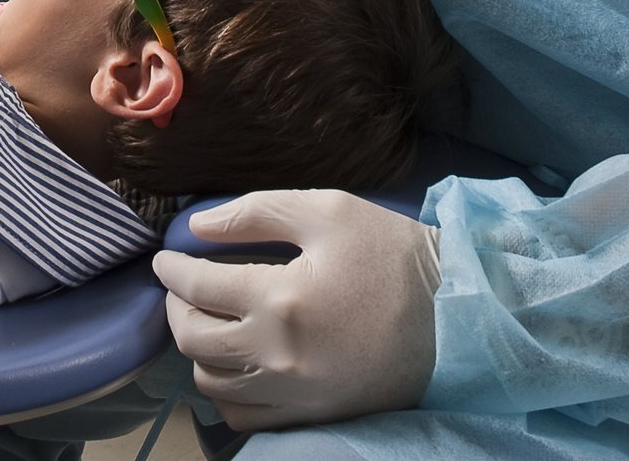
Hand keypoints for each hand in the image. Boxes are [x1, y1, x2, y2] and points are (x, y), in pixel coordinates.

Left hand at [152, 190, 441, 431]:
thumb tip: (196, 226)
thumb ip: (256, 212)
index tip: (166, 259)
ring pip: (210, 382)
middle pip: (192, 338)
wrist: (462, 318)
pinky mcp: (312, 415)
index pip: (195, 286)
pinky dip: (225, 391)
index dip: (170, 270)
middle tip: (182, 289)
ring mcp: (294, 392)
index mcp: (279, 298)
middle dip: (176, 308)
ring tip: (206, 322)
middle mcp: (277, 354)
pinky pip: (242, 416)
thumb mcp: (329, 211)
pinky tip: (233, 365)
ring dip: (197, 350)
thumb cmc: (396, 257)